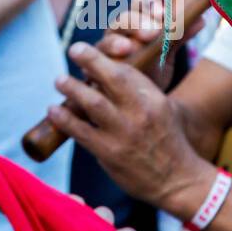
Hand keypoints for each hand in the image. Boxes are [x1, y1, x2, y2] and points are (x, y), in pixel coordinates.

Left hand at [47, 41, 216, 217]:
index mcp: (155, 100)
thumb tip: (111, 74)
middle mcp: (140, 113)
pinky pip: (81, 132)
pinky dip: (64, 119)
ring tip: (59, 79)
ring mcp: (124, 134)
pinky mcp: (109, 153)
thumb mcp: (165, 109)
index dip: (105, 57)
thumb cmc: (169, 141)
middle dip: (91, 60)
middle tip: (74, 49)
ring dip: (72, 88)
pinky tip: (53, 111)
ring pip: (93, 103)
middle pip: (113, 79)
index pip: (128, 71)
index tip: (87, 49)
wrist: (178, 181)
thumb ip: (142, 92)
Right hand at [95, 0, 204, 89]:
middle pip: (125, 17)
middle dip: (138, 21)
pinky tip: (107, 66)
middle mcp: (119, 31)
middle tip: (153, 30)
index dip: (152, 3)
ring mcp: (105, 49)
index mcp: (137, 20)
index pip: (142, 2)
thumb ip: (179, 35)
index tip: (163, 11)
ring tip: (127, 47)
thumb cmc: (150, 69)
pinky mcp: (95, 69)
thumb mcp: (166, 52)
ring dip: (117, 42)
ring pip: (108, 39)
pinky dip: (100, 63)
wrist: (138, 103)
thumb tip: (201, 19)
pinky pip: (94, 62)